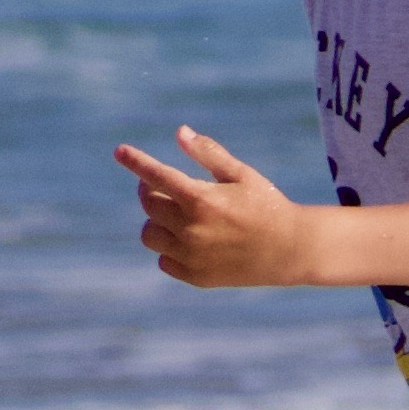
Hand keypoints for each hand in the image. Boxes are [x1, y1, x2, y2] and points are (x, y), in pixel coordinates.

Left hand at [114, 128, 310, 287]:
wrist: (289, 250)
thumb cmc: (266, 204)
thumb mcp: (240, 174)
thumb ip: (208, 153)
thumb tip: (180, 132)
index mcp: (201, 199)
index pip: (156, 176)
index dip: (135, 161)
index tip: (119, 151)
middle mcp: (191, 229)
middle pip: (149, 205)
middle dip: (151, 191)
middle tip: (163, 187)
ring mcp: (191, 256)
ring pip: (150, 235)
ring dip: (158, 222)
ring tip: (178, 216)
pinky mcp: (195, 276)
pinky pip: (164, 261)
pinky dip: (171, 250)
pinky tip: (190, 241)